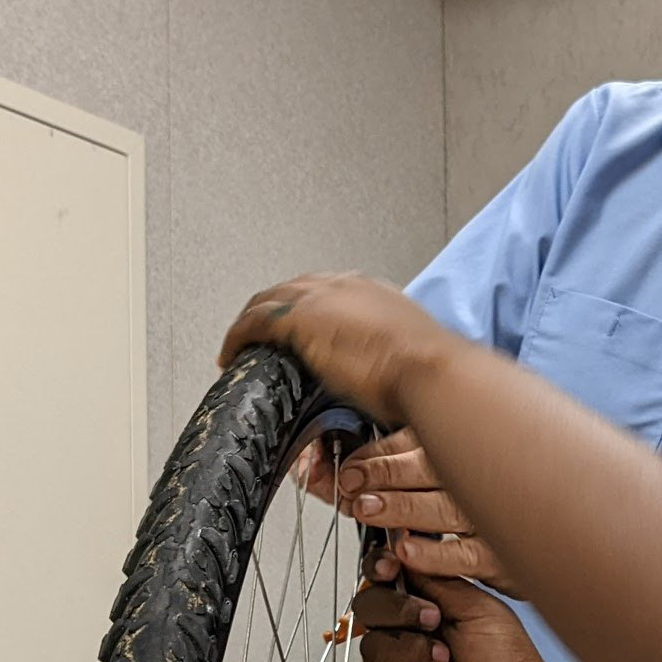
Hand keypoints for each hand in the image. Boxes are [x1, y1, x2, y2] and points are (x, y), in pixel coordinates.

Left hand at [217, 276, 457, 426]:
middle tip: (260, 337)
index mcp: (372, 291)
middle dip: (273, 312)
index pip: (325, 291)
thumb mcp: (407, 354)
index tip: (296, 330)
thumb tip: (385, 375)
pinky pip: (253, 323)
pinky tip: (231, 354)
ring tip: (241, 346)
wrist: (430, 371)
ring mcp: (319, 299)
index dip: (304, 309)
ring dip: (252, 323)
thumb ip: (388, 354)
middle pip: (292, 290)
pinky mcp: (299, 319)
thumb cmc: (429, 371)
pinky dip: (238, 336)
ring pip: (267, 301)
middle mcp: (343, 287)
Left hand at [337, 429, 521, 596]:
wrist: (535, 538)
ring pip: (448, 508)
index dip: (377, 456)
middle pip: (433, 469)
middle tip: (351, 486)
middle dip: (386, 475)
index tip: (348, 469)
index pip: (416, 443)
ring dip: (402, 508)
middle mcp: (480, 477)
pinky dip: (433, 553)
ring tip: (367, 510)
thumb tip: (326, 472)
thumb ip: (381, 468)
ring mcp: (491, 517)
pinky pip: (466, 554)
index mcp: (461, 449)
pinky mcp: (498, 557)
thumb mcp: (431, 475)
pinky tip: (406, 550)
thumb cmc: (474, 507)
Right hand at [355, 553, 570, 661]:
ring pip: (372, 646)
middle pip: (367, 606)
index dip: (380, 568)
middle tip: (433, 619)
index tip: (390, 568)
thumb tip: (405, 550)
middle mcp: (408, 630)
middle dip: (397, 610)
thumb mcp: (478, 607)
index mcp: (427, 602)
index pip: (385, 577)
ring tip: (446, 660)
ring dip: (413, 650)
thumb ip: (437, 580)